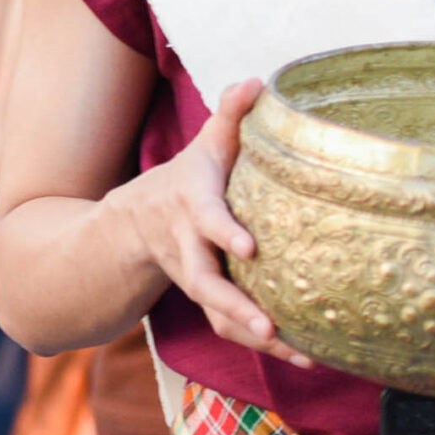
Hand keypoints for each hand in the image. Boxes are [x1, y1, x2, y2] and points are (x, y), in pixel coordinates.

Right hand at [103, 80, 310, 365]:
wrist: (132, 224)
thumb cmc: (185, 180)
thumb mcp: (203, 146)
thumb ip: (229, 116)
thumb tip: (258, 81)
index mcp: (191, 206)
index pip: (205, 219)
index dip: (224, 232)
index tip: (249, 250)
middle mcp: (188, 247)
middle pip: (205, 282)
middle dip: (235, 306)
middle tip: (268, 327)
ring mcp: (194, 277)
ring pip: (217, 313)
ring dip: (255, 335)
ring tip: (299, 351)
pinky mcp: (205, 299)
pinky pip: (228, 326)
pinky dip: (261, 344)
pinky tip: (302, 353)